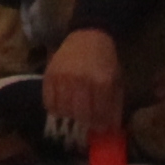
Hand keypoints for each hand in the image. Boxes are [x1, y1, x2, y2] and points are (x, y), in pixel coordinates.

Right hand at [39, 29, 124, 153]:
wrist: (88, 35)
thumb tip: (111, 129)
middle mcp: (81, 80)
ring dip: (71, 117)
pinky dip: (55, 109)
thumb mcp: (116, 81)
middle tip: (89, 123)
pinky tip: (63, 107)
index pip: (99, 113)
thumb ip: (114, 105)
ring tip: (77, 113)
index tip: (101, 128)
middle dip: (86, 123)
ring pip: (64, 111)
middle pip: (81, 115)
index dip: (101, 124)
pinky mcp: (49, 75)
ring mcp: (63, 78)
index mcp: (101, 82)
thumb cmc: (105, 61)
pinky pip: (48, 102)